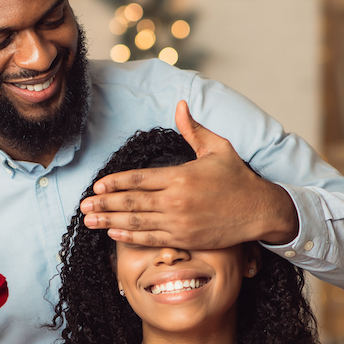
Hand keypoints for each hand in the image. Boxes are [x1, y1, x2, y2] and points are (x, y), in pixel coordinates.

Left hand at [80, 101, 299, 247]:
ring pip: (136, 222)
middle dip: (104, 203)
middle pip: (131, 202)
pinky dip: (129, 237)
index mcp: (180, 176)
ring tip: (89, 220)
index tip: (97, 185)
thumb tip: (180, 104)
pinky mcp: (184, 239)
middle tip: (84, 205)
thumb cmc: (238, 178)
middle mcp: (176, 200)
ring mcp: (179, 222)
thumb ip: (194, 129)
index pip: (139, 179)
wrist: (260, 210)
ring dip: (109, 221)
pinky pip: (150, 239)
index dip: (115, 183)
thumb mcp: (218, 148)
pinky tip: (113, 233)